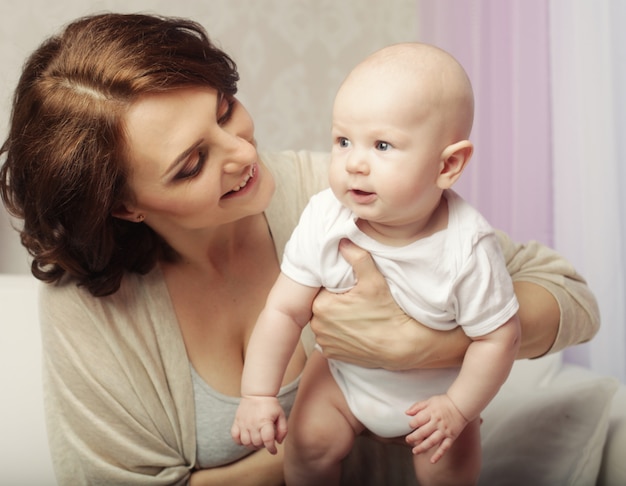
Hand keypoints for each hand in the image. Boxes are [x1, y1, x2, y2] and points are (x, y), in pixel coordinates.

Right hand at [231, 396, 286, 454]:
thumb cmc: (270, 405)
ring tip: (257, 440)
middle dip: (263, 446)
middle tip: (266, 441)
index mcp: (265, 422)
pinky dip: (239, 441)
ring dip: (253, 445)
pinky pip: (235, 437)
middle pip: (257, 443)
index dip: (271, 449)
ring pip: (246, 443)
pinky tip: (246, 439)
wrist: (257, 393)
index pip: (267, 441)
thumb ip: (283, 430)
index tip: (274, 450)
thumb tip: (278, 442)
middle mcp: (253, 424)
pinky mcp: (237, 422)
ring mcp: (243, 423)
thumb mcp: (281, 415)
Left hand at [310, 239, 416, 368]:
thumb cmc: (387, 312)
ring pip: (325, 322)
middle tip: (355, 301)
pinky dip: (338, 334)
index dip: (337, 288)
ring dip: (335, 319)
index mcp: (321, 305)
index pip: (323, 289)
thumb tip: (342, 241)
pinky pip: (330, 339)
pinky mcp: (332, 354)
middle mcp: (317, 326)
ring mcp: (324, 342)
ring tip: (356, 316)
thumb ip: (357, 257)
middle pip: (322, 305)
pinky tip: (354, 330)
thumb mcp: (373, 280)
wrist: (401, 346)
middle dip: (335, 302)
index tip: (351, 289)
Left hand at [405, 394, 468, 463]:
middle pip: (422, 432)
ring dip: (422, 448)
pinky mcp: (451, 437)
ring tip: (415, 451)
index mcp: (431, 412)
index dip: (412, 424)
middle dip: (413, 438)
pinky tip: (432, 460)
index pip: (418, 420)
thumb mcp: (430, 401)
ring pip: (431, 442)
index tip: (410, 426)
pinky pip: (444, 447)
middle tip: (408, 440)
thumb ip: (417, 406)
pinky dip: (438, 455)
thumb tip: (407, 412)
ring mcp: (444, 431)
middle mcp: (437, 422)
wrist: (461, 405)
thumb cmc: (445, 402)